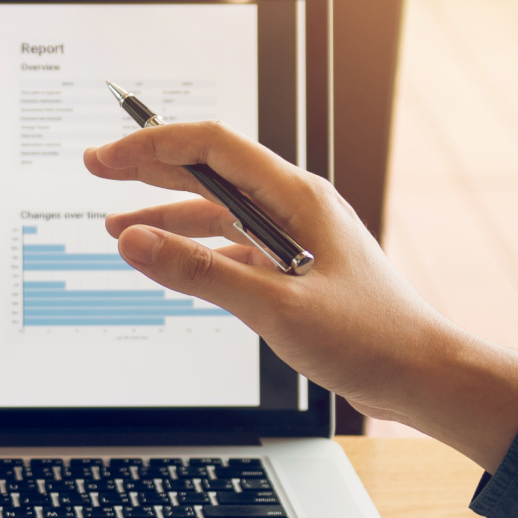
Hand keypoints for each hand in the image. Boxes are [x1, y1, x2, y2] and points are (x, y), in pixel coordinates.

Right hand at [86, 124, 517, 471]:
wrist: (419, 373)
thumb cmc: (369, 336)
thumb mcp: (274, 306)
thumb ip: (199, 273)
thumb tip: (135, 242)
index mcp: (295, 198)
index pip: (212, 148)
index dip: (154, 145)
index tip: (108, 158)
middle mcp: (292, 208)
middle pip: (209, 171)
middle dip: (149, 167)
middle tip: (98, 168)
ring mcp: (292, 238)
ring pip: (216, 212)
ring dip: (166, 214)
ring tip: (118, 224)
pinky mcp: (291, 269)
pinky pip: (231, 246)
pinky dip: (193, 249)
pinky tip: (169, 260)